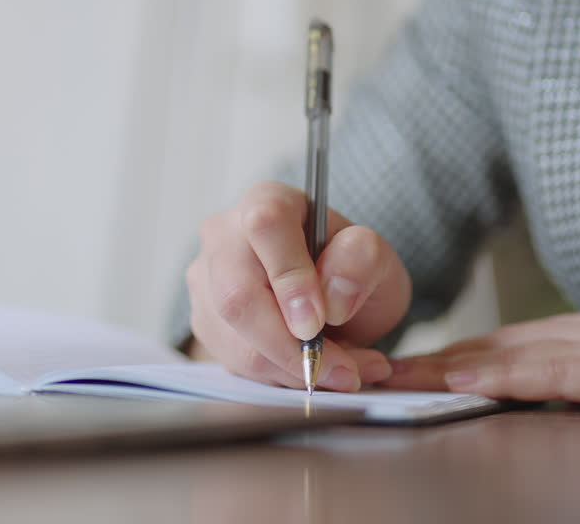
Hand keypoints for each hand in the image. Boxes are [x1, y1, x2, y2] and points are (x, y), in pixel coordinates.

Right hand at [186, 181, 411, 391]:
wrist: (328, 295)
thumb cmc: (346, 267)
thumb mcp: (375, 257)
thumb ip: (361, 261)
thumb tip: (332, 300)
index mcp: (268, 200)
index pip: (265, 227)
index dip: (290, 278)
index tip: (319, 322)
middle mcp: (224, 236)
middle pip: (237, 296)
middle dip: (291, 348)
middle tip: (344, 372)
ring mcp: (206, 281)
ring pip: (236, 341)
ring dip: (295, 371)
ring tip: (345, 372)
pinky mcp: (205, 323)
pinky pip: (236, 365)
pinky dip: (282, 379)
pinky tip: (315, 371)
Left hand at [379, 295, 579, 412]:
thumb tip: (562, 392)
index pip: (513, 342)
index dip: (459, 352)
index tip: (414, 363)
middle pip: (498, 344)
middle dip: (436, 357)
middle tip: (382, 367)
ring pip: (512, 354)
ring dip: (449, 366)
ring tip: (399, 376)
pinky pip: (554, 375)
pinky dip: (504, 378)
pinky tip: (466, 383)